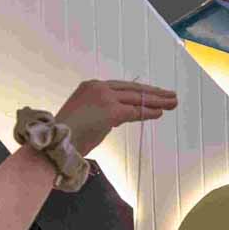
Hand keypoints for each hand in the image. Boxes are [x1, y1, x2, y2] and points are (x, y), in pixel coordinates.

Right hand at [54, 79, 179, 154]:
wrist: (55, 143)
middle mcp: (98, 87)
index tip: (153, 93)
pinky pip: (135, 111)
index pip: (122, 87)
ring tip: (173, 102)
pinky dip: (148, 112)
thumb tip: (116, 118)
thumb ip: (101, 113)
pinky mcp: (111, 111)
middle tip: (170, 95)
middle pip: (132, 89)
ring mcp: (105, 97)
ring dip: (157, 101)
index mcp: (90, 86)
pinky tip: (160, 113)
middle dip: (153, 93)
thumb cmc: (67, 136)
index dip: (139, 91)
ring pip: (136, 98)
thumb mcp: (85, 117)